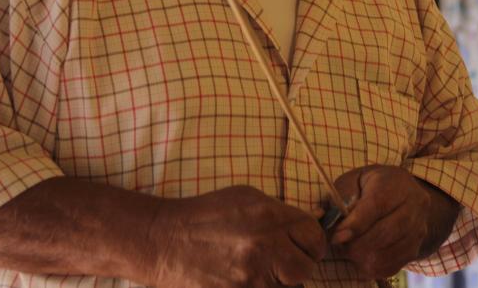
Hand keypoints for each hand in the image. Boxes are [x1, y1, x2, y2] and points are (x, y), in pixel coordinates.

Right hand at [151, 185, 325, 287]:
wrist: (162, 241)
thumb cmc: (204, 216)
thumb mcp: (246, 199)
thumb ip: (279, 213)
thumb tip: (305, 227)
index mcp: (270, 217)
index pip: (315, 237)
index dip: (309, 243)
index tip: (299, 246)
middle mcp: (265, 246)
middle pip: (305, 268)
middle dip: (296, 267)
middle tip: (280, 264)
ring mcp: (251, 277)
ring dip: (276, 283)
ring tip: (254, 271)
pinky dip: (258, 287)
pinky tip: (242, 280)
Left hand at [329, 166, 431, 279]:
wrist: (404, 196)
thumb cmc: (371, 186)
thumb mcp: (354, 180)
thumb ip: (342, 196)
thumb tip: (334, 222)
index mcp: (396, 183)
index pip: (377, 205)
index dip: (355, 224)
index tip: (337, 236)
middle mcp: (414, 205)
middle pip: (385, 232)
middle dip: (356, 244)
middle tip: (339, 244)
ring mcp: (418, 230)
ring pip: (387, 253)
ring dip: (362, 257)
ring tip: (350, 248)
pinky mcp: (415, 250)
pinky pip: (391, 267)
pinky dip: (371, 266)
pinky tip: (362, 256)